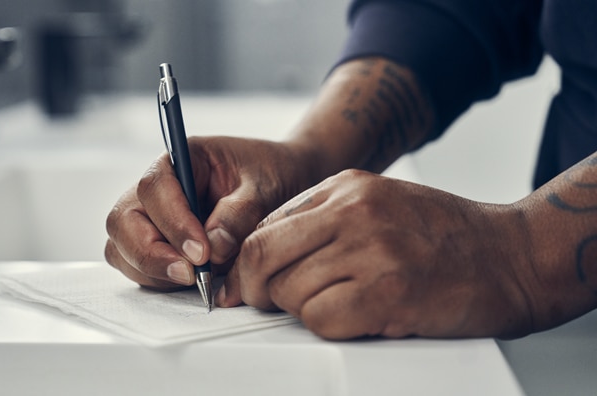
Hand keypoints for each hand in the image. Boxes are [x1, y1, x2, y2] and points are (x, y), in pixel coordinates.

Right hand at [105, 136, 314, 289]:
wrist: (281, 185)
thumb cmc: (271, 176)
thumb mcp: (265, 187)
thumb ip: (239, 213)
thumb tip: (214, 246)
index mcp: (181, 159)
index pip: (155, 186)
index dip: (172, 222)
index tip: (201, 253)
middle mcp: (158, 188)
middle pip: (124, 219)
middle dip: (150, 253)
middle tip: (191, 275)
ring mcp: (151, 218)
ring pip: (122, 246)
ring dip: (152, 270)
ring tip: (197, 279)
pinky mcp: (156, 245)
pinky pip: (136, 266)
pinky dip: (156, 279)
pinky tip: (192, 280)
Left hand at [217, 169, 534, 338]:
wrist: (509, 256)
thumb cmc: (443, 235)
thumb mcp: (376, 203)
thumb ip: (320, 221)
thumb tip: (261, 256)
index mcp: (345, 187)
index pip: (263, 227)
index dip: (245, 263)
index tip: (243, 283)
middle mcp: (353, 211)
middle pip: (262, 257)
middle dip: (255, 289)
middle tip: (267, 302)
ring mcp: (371, 250)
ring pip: (289, 293)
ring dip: (302, 309)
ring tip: (338, 304)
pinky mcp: (387, 293)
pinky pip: (320, 320)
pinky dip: (329, 326)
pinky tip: (358, 316)